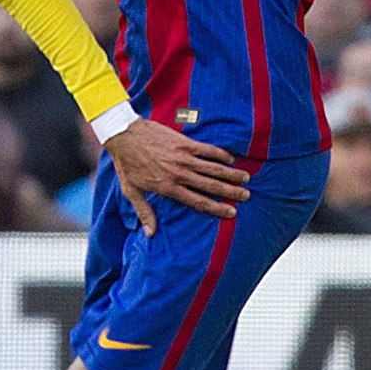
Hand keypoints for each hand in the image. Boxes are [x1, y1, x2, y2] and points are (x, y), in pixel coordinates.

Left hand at [102, 119, 249, 235]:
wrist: (124, 136)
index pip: (198, 201)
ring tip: (245, 178)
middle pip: (210, 185)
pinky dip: (219, 154)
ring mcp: (182, 157)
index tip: (232, 212)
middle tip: (246, 196)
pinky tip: (230, 158)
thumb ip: (144, 212)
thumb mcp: (131, 191)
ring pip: (212, 168)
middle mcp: (179, 174)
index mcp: (168, 187)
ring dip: (230, 173)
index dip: (216, 208)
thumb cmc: (127, 164)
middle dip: (230, 192)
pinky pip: (206, 149)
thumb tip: (150, 234)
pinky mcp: (183, 143)